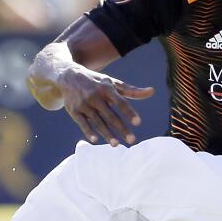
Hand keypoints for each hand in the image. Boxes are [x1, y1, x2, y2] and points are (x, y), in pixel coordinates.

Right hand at [29, 67, 153, 145]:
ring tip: (116, 145)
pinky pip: (82, 123)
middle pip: (111, 115)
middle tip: (132, 140)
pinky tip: (96, 140)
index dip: (129, 112)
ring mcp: (84, 104)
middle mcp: (95, 96)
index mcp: (107, 89)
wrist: (69, 76)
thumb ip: (132, 90)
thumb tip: (152, 92)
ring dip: (107, 133)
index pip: (120, 102)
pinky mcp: (74, 111)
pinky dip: (88, 131)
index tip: (138, 123)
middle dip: (122, 129)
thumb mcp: (113, 83)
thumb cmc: (97, 82)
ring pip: (97, 121)